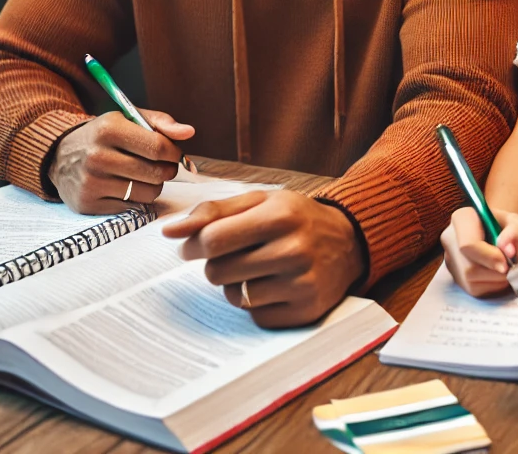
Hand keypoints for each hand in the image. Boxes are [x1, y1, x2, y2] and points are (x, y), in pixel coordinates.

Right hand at [48, 109, 194, 212]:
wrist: (60, 154)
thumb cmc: (105, 135)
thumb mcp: (130, 118)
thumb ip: (162, 123)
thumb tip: (189, 132)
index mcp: (109, 129)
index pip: (159, 147)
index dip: (174, 153)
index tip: (174, 154)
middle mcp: (97, 156)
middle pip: (156, 173)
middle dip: (167, 170)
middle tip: (162, 165)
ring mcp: (91, 182)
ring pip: (148, 193)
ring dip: (154, 185)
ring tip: (144, 174)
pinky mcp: (87, 203)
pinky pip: (131, 206)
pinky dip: (135, 198)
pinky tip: (125, 185)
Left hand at [162, 190, 364, 327]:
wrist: (348, 241)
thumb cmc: (296, 218)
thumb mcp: (260, 201)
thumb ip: (213, 211)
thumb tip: (169, 231)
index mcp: (280, 215)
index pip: (213, 239)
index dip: (193, 245)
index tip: (191, 247)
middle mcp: (294, 249)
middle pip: (218, 271)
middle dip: (216, 264)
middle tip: (236, 254)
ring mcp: (301, 283)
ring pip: (234, 296)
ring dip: (236, 284)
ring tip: (258, 267)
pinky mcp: (305, 311)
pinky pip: (255, 315)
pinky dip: (256, 302)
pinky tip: (274, 284)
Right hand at [440, 206, 517, 296]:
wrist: (502, 235)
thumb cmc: (510, 227)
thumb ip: (516, 232)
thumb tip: (508, 250)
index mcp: (462, 218)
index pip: (468, 244)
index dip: (488, 257)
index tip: (507, 263)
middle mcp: (450, 239)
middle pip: (469, 267)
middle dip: (494, 272)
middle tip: (512, 267)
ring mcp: (451, 259)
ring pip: (470, 280)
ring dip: (495, 280)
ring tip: (507, 268)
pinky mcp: (456, 276)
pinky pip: (473, 289)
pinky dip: (492, 286)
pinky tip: (499, 274)